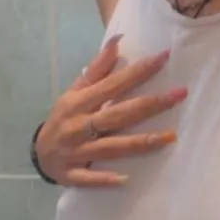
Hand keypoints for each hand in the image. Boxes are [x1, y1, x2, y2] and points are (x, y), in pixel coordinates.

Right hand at [36, 36, 186, 186]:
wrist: (38, 153)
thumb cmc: (64, 118)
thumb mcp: (74, 90)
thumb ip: (98, 68)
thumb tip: (118, 40)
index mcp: (79, 102)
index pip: (113, 84)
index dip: (138, 71)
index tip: (164, 57)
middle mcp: (79, 125)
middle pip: (119, 114)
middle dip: (150, 104)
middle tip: (180, 93)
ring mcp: (76, 151)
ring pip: (112, 147)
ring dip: (141, 143)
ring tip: (171, 137)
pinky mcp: (73, 174)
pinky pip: (90, 178)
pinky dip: (106, 179)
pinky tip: (127, 179)